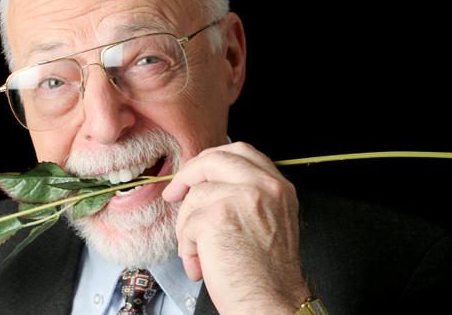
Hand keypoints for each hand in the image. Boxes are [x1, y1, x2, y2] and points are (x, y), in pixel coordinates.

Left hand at [162, 142, 309, 313]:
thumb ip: (246, 194)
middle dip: (187, 175)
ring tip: (199, 252)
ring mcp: (242, 197)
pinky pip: (187, 223)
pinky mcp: (218, 216)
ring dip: (187, 227)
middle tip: (173, 193)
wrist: (272, 304)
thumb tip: (204, 184)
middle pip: (213, 159)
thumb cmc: (266, 274)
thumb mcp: (268, 219)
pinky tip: (201, 263)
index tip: (196, 175)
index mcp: (278, 186)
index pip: (240, 151)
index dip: (210, 160)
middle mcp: (264, 186)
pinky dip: (187, 247)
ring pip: (194, 196)